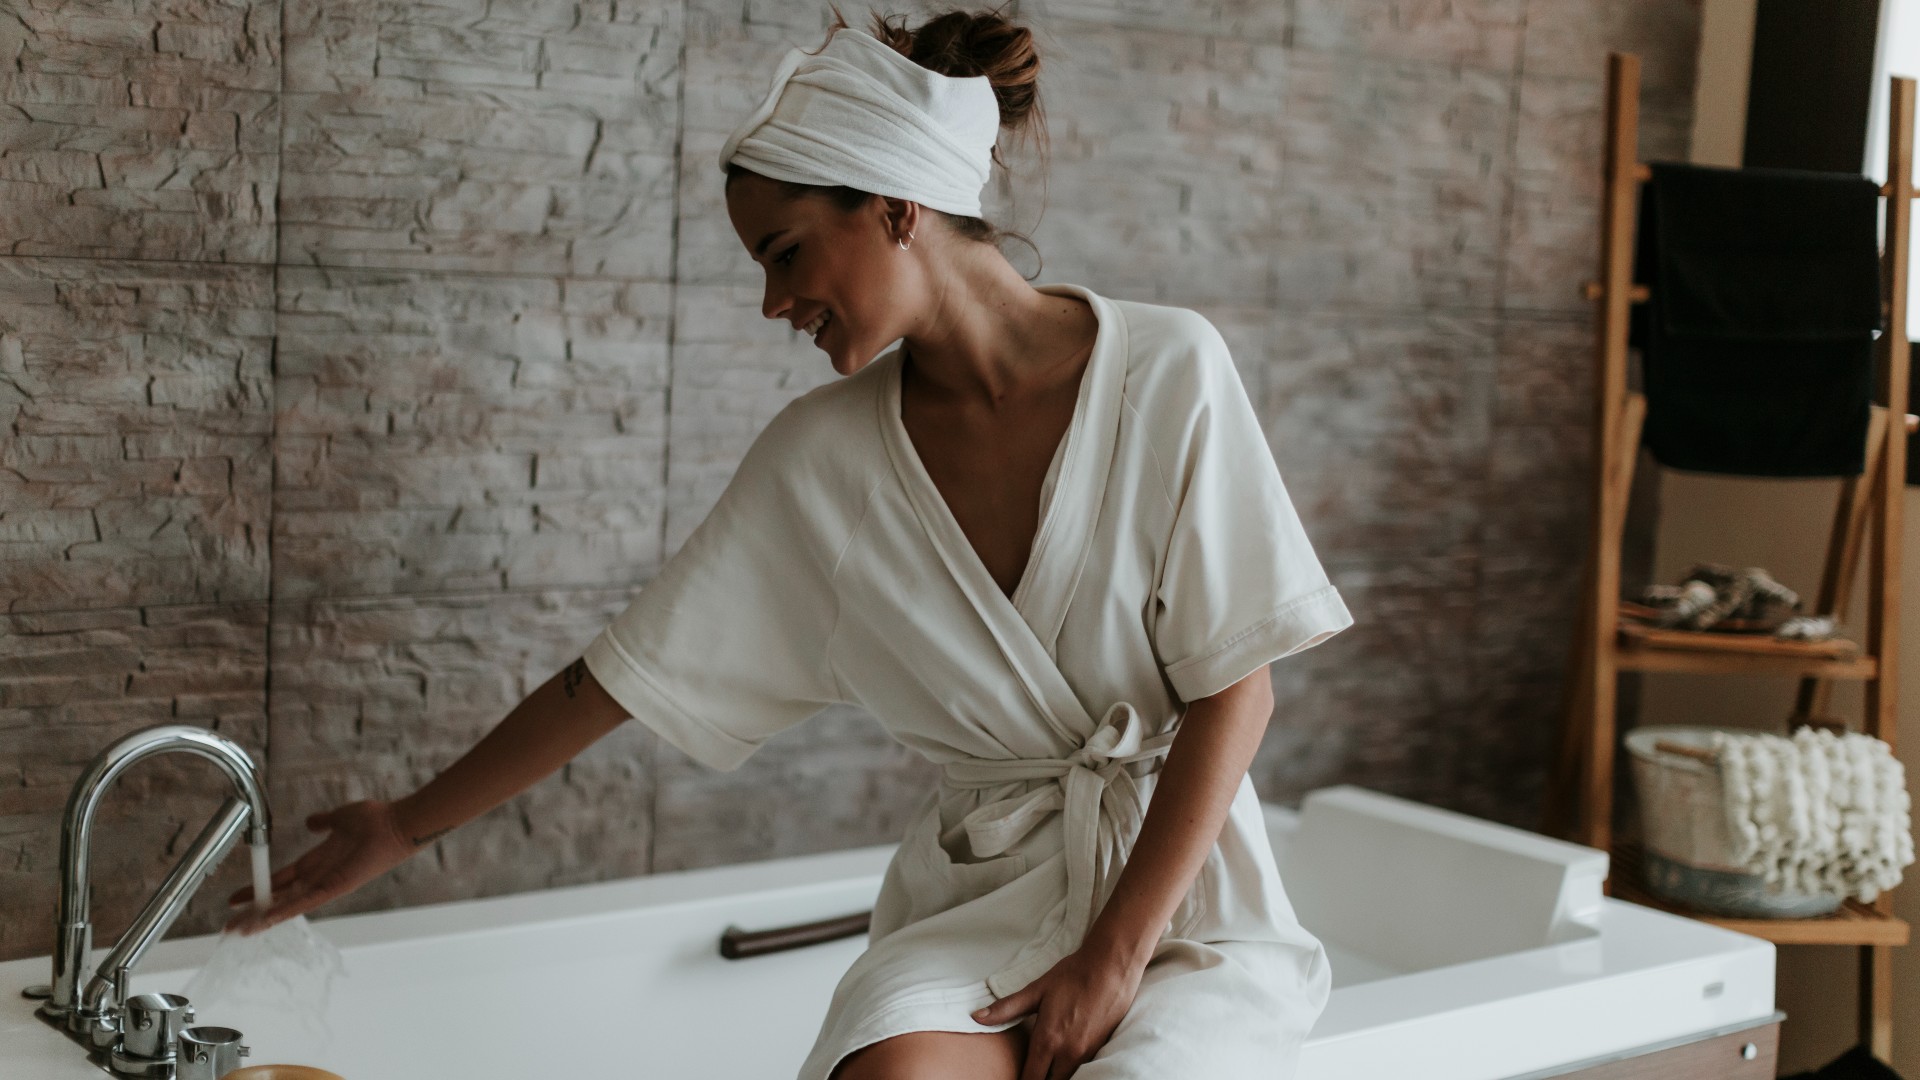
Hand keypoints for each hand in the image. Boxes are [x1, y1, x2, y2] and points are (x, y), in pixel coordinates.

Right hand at [224, 800, 416, 934]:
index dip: (259, 888)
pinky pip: (304, 903)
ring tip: (240, 930)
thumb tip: (312, 822)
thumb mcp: (340, 819)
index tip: (237, 897)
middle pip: (279, 898)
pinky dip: (283, 912)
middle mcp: (319, 876)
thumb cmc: (374, 820)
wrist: (396, 824)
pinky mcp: (335, 888)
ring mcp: (327, 885)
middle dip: (254, 911)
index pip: (282, 879)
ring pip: (287, 906)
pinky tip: (265, 921)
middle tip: (230, 925)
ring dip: (262, 918)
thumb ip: (323, 823)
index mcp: (318, 861)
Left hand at [971, 945, 1145, 1079]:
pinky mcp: (1100, 1050)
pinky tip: (1063, 1062)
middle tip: (1032, 1071)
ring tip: (1046, 1068)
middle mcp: (1068, 1053)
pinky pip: (1081, 1070)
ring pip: (1066, 1079)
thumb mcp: (1036, 990)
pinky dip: (1070, 1070)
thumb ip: (1006, 1008)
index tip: (1016, 1078)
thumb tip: (976, 1017)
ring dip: (1054, 1077)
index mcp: (1048, 1041)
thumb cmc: (1073, 975)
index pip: (1030, 1079)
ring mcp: (1086, 1054)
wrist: (1111, 967)